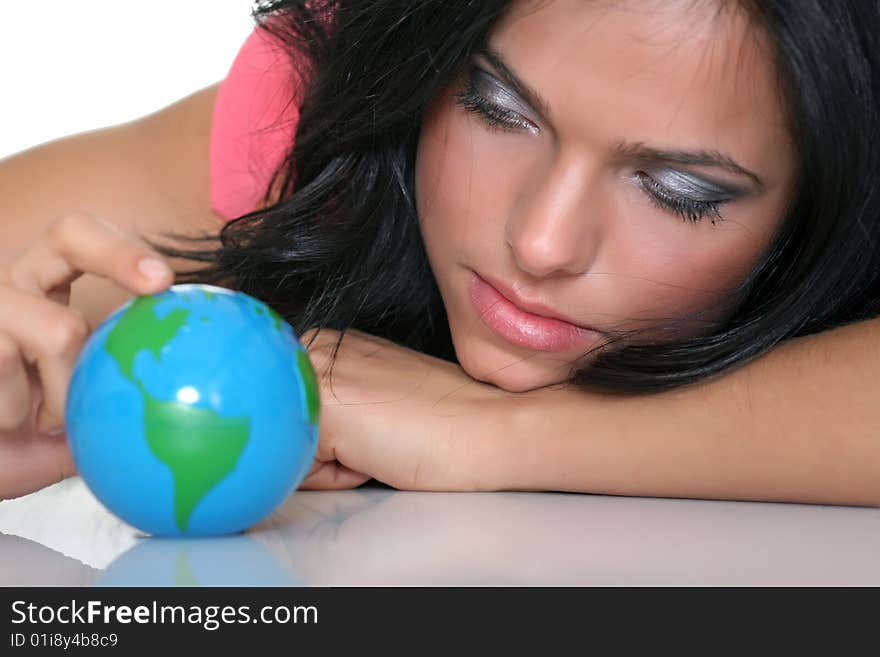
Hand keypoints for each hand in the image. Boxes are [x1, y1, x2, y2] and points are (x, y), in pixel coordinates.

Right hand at [0, 211, 173, 498]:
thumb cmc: (16, 446)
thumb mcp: (75, 424)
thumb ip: (118, 403)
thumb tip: (187, 405)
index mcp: (44, 289)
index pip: (82, 242)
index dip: (123, 251)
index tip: (165, 282)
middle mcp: (13, 286)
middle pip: (70, 235)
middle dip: (122, 255)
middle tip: (159, 283)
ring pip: (60, 329)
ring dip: (63, 391)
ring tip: (40, 420)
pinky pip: (8, 364)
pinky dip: (18, 409)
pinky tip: (6, 424)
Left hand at [298, 328, 514, 490]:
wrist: (485, 428)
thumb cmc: (442, 422)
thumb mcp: (373, 403)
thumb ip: (331, 412)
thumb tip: (286, 444)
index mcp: (326, 344)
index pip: (290, 413)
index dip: (329, 441)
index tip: (374, 430)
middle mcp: (313, 347)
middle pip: (283, 429)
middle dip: (320, 452)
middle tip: (377, 441)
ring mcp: (314, 372)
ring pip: (287, 449)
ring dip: (326, 464)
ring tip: (376, 447)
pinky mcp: (322, 407)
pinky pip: (300, 467)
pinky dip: (333, 476)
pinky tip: (372, 455)